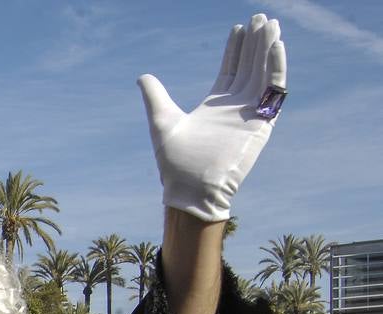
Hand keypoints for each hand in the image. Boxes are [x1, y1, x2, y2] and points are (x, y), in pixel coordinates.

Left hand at [138, 13, 286, 221]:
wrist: (189, 188)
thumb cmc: (175, 163)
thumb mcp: (161, 120)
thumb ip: (155, 96)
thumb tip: (143, 76)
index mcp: (214, 106)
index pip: (230, 70)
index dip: (235, 49)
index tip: (238, 27)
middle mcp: (235, 108)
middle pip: (249, 67)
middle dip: (255, 43)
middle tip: (260, 18)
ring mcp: (250, 115)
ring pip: (263, 74)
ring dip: (268, 50)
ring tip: (270, 25)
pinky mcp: (261, 125)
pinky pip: (273, 93)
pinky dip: (276, 70)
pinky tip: (277, 48)